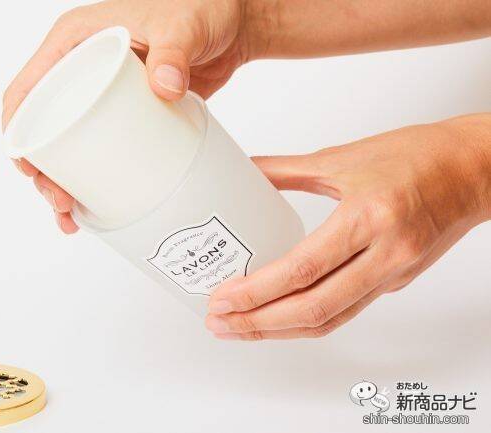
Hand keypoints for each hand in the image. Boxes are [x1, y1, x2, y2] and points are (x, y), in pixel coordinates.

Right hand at [3, 0, 265, 232]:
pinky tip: (92, 206)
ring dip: (63, 180)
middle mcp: (81, 67)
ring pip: (67, 143)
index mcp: (75, 39)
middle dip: (42, 169)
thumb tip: (164, 86)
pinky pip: (98, 146)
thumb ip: (173, 51)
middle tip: (58, 198)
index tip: (27, 166)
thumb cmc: (201, 8)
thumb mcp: (181, 25)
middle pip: (44, 126)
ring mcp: (102, 93)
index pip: (28, 87)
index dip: (18, 130)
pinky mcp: (124, 112)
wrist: (233, 26)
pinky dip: (93, 177)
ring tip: (71, 214)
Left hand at [206, 114, 490, 339]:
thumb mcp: (342, 157)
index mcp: (368, 217)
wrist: (474, 169)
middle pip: (313, 308)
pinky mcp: (394, 282)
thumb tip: (244, 171)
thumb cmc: (418, 156)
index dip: (258, 292)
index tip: (223, 299)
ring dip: (280, 330)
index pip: (303, 269)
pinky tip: (279, 315)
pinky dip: (307, 319)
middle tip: (220, 322)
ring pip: (330, 319)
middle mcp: (385, 254)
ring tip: (240, 328)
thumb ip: (286, 170)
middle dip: (259, 323)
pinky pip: (345, 310)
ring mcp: (392, 273)